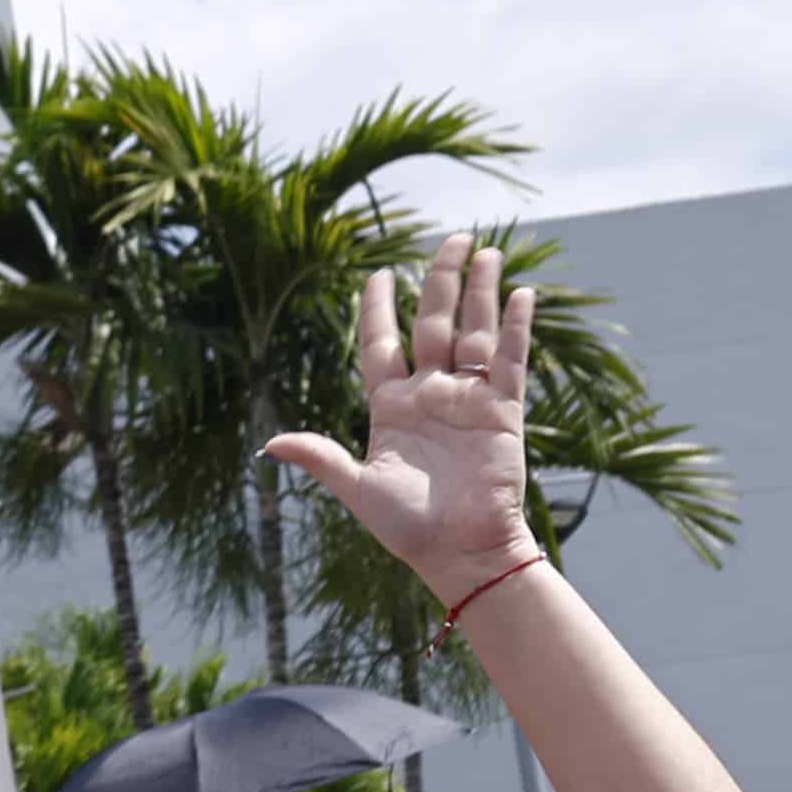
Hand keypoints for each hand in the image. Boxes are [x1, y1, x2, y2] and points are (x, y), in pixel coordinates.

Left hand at [264, 234, 540, 608]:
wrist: (462, 555)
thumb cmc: (408, 528)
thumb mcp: (357, 488)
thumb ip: (320, 457)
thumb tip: (269, 444)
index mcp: (390, 406)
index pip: (380, 344)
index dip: (378, 309)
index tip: (377, 274)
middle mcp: (430, 394)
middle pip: (434, 323)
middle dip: (441, 280)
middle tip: (454, 236)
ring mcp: (467, 401)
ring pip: (474, 333)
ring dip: (481, 292)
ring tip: (487, 250)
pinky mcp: (503, 414)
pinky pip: (510, 362)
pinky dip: (516, 329)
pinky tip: (522, 295)